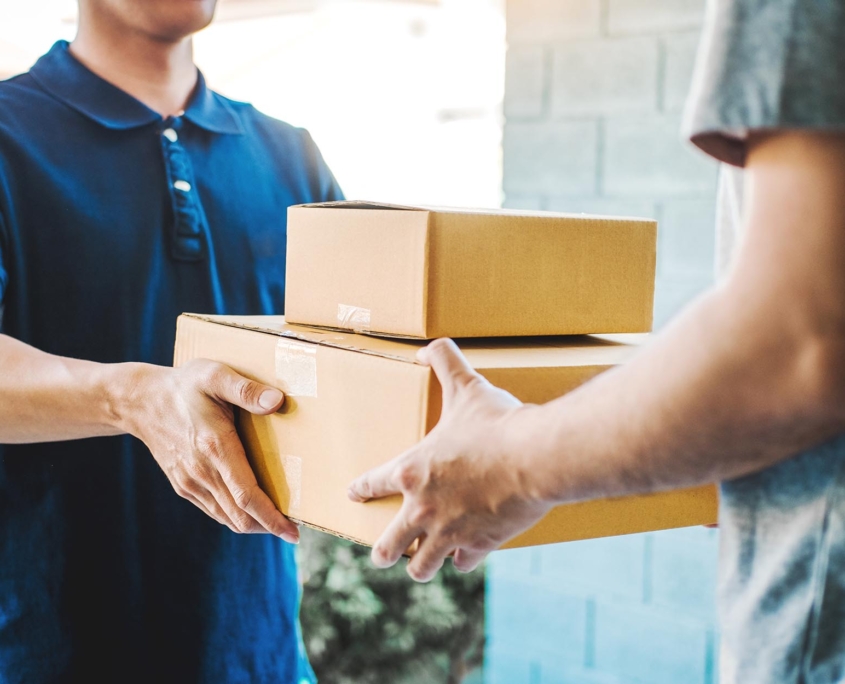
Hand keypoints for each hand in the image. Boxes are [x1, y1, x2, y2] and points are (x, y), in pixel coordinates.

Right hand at [117, 359, 298, 542]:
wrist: (140, 401)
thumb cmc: (184, 386)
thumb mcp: (216, 376)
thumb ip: (246, 390)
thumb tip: (277, 401)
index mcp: (215, 447)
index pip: (247, 496)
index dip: (272, 518)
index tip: (293, 533)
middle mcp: (201, 472)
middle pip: (240, 515)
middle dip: (268, 527)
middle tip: (293, 530)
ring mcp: (190, 482)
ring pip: (226, 517)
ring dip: (253, 524)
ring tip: (277, 523)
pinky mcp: (183, 485)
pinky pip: (213, 510)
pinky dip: (234, 516)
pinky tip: (249, 511)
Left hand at [347, 339, 552, 581]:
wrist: (534, 457)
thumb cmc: (497, 423)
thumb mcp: (467, 387)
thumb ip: (444, 362)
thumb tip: (426, 348)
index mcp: (413, 470)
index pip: (374, 483)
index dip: (361, 489)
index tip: (352, 494)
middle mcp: (423, 508)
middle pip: (389, 544)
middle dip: (383, 551)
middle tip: (381, 554)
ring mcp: (450, 532)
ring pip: (421, 565)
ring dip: (419, 565)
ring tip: (417, 566)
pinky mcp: (479, 545)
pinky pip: (462, 563)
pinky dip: (462, 560)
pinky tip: (462, 557)